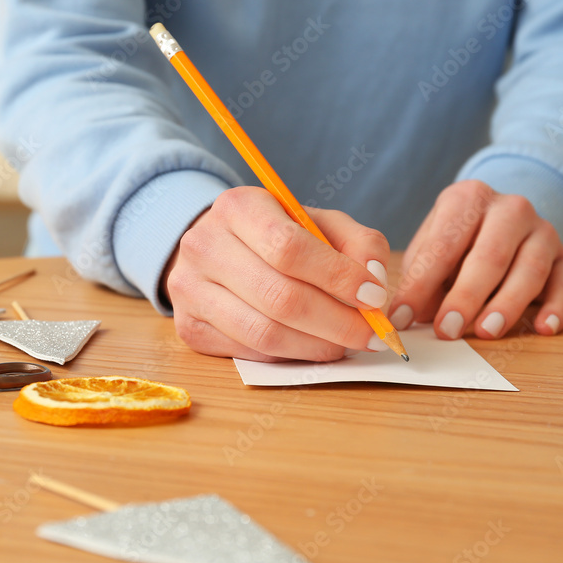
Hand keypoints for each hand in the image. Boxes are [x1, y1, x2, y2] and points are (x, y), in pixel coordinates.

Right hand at [163, 186, 390, 361]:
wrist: (215, 249)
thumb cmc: (275, 236)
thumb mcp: (318, 223)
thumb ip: (357, 244)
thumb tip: (374, 283)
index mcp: (238, 206)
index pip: (289, 247)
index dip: (338, 277)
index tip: (374, 297)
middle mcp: (204, 245)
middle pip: (279, 296)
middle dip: (337, 322)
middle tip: (371, 335)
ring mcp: (189, 289)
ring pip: (264, 333)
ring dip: (317, 346)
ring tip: (345, 344)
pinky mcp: (188, 327)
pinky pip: (250, 352)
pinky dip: (290, 355)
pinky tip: (310, 345)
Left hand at [389, 181, 562, 339]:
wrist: (504, 219)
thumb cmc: (458, 240)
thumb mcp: (433, 248)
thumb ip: (422, 278)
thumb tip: (411, 316)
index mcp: (468, 199)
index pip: (443, 245)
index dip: (420, 284)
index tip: (402, 317)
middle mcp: (510, 208)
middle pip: (490, 255)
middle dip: (466, 296)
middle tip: (447, 329)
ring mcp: (542, 229)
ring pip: (530, 268)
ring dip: (508, 304)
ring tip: (486, 332)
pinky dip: (558, 306)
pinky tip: (543, 328)